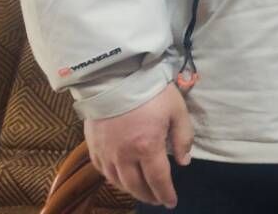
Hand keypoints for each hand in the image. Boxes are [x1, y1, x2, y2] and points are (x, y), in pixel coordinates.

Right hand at [85, 82, 191, 207]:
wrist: (115, 76)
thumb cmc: (151, 91)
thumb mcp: (177, 110)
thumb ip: (183, 138)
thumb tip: (184, 162)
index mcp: (147, 147)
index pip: (158, 180)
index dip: (166, 194)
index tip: (171, 202)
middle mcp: (124, 156)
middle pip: (136, 185)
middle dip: (149, 196)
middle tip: (158, 200)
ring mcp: (106, 152)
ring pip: (118, 181)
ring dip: (131, 190)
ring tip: (142, 192)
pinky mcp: (92, 146)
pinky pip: (102, 171)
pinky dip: (113, 179)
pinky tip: (121, 179)